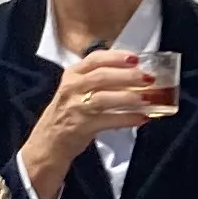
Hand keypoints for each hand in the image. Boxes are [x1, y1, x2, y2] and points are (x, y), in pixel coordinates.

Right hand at [22, 48, 162, 198]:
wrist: (49, 141)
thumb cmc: (69, 112)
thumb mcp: (77, 89)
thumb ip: (99, 79)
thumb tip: (134, 74)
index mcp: (73, 74)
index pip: (95, 59)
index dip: (116, 57)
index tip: (135, 58)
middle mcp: (72, 88)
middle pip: (102, 76)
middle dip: (127, 76)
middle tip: (148, 78)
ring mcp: (76, 107)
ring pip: (104, 98)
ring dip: (128, 97)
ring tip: (147, 98)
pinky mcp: (81, 126)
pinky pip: (108, 120)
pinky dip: (127, 119)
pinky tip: (141, 118)